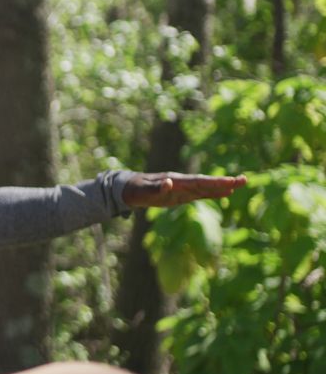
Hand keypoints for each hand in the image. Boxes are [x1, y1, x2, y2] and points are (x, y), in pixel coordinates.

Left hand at [121, 172, 247, 207]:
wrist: (129, 188)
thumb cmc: (135, 190)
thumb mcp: (143, 191)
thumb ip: (156, 189)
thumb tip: (169, 183)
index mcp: (175, 180)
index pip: (198, 182)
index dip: (214, 183)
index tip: (230, 183)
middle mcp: (182, 182)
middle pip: (207, 182)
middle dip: (225, 182)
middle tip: (245, 179)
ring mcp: (183, 188)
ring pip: (206, 187)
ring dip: (223, 186)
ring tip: (241, 183)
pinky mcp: (182, 194)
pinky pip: (200, 193)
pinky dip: (213, 193)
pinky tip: (226, 193)